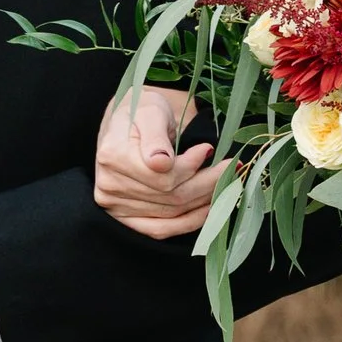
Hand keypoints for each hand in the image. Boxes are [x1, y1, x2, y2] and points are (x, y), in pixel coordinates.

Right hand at [94, 86, 216, 244]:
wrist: (128, 124)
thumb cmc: (143, 112)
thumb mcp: (151, 111)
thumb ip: (155, 136)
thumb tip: (160, 163)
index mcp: (112, 155)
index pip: (162, 175)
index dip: (190, 166)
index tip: (209, 149)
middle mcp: (109, 185)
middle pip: (170, 196)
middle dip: (206, 182)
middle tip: (232, 167)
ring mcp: (116, 207)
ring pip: (172, 213)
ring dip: (205, 200)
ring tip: (227, 183)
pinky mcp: (127, 220)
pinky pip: (161, 230)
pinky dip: (190, 222)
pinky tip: (210, 208)